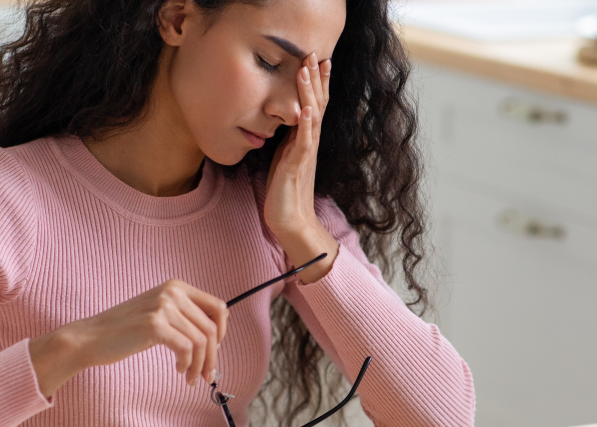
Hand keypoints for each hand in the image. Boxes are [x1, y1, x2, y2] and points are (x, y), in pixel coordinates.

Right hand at [28, 279, 227, 396]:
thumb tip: (216, 335)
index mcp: (176, 286)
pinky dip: (186, 364)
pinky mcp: (154, 324)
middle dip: (212, 356)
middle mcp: (172, 292)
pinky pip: (186, 348)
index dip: (222, 332)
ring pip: (201, 341)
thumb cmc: (125, 330)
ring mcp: (163, 306)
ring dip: (199, 365)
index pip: (219, 307)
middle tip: (206, 374)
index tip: (215, 349)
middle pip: (212, 328)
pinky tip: (178, 370)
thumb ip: (184, 316)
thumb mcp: (159, 313)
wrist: (91, 336)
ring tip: (190, 377)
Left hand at [264, 52, 338, 281]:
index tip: (315, 61)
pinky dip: (305, 124)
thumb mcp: (282, 162)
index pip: (312, 106)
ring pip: (312, 117)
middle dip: (316, 80)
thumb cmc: (285, 195)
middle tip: (317, 54)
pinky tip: (306, 109)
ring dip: (310, 93)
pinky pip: (304, 142)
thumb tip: (280, 127)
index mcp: (303, 142)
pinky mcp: (298, 166)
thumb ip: (285, 143)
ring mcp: (305, 154)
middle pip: (316, 105)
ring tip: (309, 70)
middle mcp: (308, 144)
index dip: (314, 84)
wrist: (292, 223)